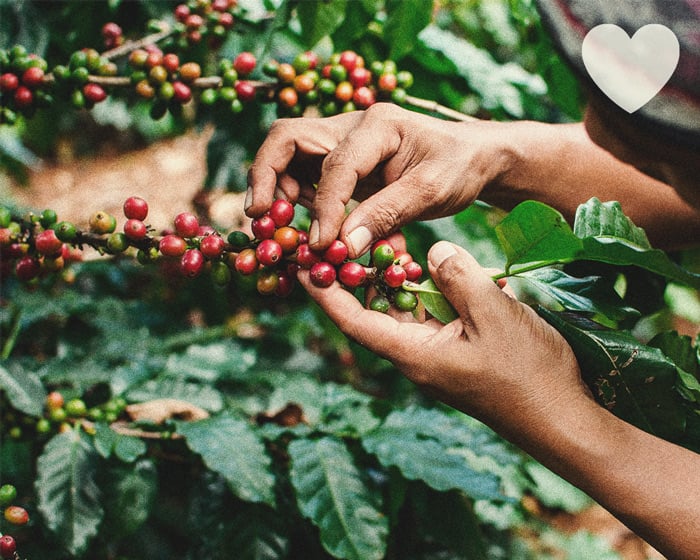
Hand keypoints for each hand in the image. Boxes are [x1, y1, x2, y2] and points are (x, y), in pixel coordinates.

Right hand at [247, 103, 514, 257]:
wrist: (474, 156)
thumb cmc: (460, 167)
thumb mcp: (432, 191)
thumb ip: (386, 215)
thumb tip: (342, 247)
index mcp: (377, 126)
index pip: (334, 165)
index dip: (323, 208)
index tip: (321, 245)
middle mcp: (352, 126)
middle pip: (287, 138)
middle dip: (266, 177)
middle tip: (260, 218)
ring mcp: (344, 141)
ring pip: (289, 155)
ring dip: (277, 188)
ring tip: (281, 225)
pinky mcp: (344, 161)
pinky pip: (306, 174)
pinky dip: (298, 198)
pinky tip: (309, 224)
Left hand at [297, 240, 589, 438]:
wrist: (563, 418)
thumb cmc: (528, 373)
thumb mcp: (493, 314)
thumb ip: (458, 277)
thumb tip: (433, 252)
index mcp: (413, 354)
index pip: (354, 320)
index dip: (325, 292)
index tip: (303, 264)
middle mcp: (417, 357)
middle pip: (374, 313)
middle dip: (359, 278)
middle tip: (346, 240)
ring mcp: (438, 357)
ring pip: (405, 314)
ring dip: (396, 282)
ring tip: (386, 245)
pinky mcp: (458, 355)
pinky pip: (431, 319)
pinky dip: (428, 293)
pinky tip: (435, 270)